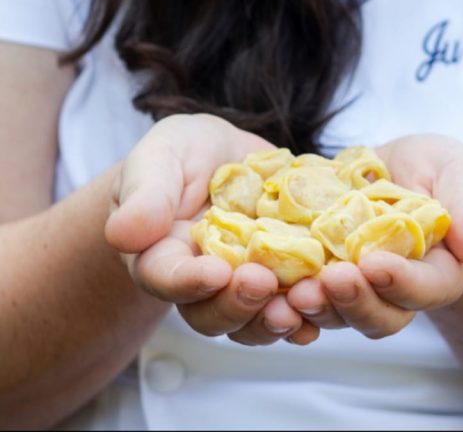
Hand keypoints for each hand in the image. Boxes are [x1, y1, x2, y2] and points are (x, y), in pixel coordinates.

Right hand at [104, 114, 319, 345]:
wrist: (221, 156)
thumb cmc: (181, 155)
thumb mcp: (160, 157)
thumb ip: (146, 194)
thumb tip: (122, 232)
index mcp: (161, 256)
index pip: (166, 279)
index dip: (188, 283)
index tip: (214, 272)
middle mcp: (201, 282)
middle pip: (211, 313)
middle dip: (238, 304)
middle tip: (263, 284)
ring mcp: (243, 284)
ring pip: (253, 320)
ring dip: (276, 319)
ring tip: (301, 302)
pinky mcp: (282, 277)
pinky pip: (293, 306)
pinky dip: (311, 310)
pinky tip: (326, 304)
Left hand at [286, 134, 462, 338]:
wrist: (407, 174)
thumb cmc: (444, 174)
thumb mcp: (462, 176)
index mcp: (441, 271)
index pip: (425, 287)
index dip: (402, 281)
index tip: (377, 264)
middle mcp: (398, 290)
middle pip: (379, 313)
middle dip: (353, 301)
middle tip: (326, 282)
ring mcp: (359, 286)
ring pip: (339, 311)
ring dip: (316, 306)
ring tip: (291, 291)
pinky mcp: (323, 271)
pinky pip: (305, 292)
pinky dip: (285, 293)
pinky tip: (263, 279)